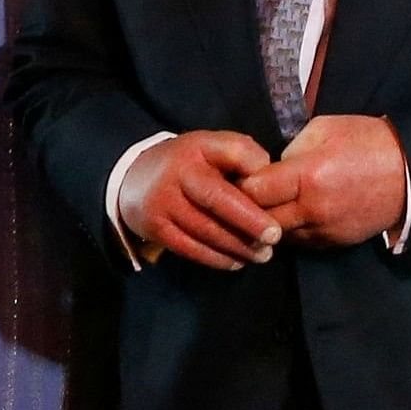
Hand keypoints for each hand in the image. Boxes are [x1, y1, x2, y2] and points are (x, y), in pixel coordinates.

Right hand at [120, 131, 280, 269]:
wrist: (133, 177)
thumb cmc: (188, 163)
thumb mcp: (211, 147)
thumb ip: (241, 154)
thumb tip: (267, 176)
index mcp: (198, 147)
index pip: (232, 153)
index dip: (254, 173)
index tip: (277, 195)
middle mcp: (178, 174)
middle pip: (217, 200)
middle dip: (249, 222)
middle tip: (274, 238)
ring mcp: (164, 203)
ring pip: (205, 229)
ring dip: (237, 246)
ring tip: (263, 254)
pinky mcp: (156, 229)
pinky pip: (190, 248)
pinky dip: (216, 258)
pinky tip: (237, 262)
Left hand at [241, 115, 407, 249]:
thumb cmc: (367, 141)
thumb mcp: (324, 128)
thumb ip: (291, 149)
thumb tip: (271, 167)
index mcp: (308, 176)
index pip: (253, 191)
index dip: (242, 182)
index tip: (241, 174)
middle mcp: (312, 210)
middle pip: (259, 220)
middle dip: (249, 208)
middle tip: (248, 194)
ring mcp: (323, 231)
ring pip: (277, 235)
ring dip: (268, 222)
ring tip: (271, 204)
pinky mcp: (334, 243)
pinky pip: (300, 240)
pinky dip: (291, 229)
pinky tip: (294, 213)